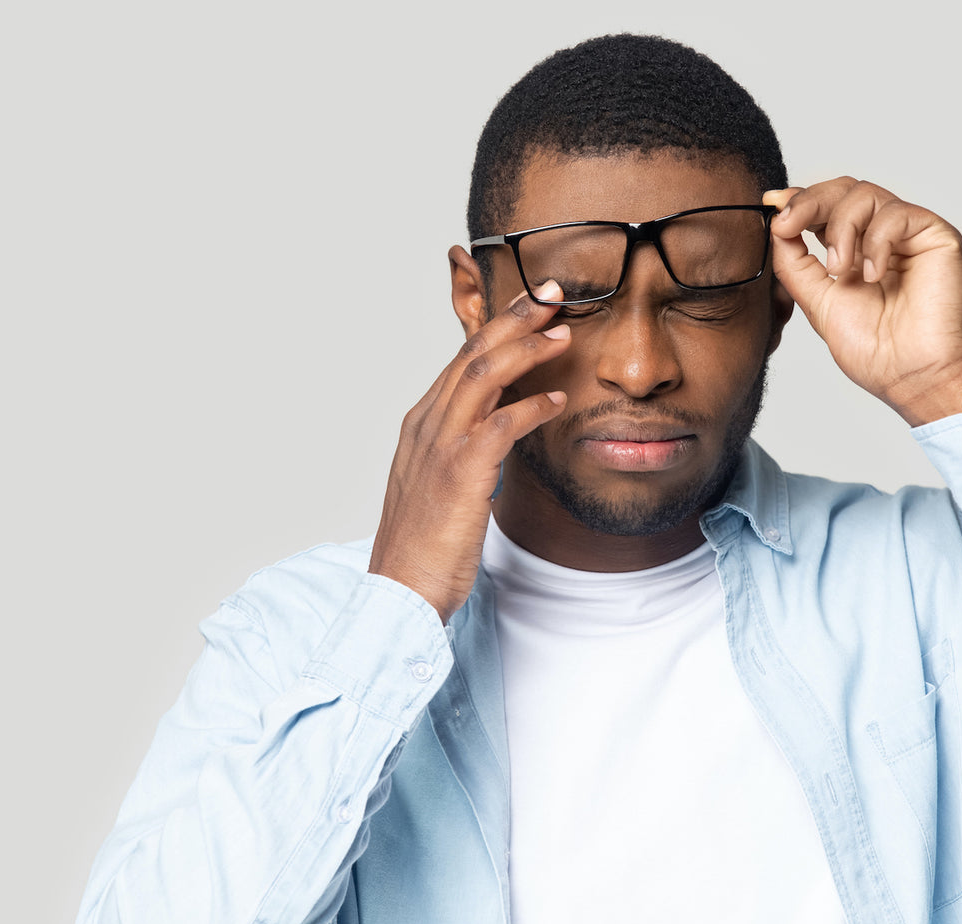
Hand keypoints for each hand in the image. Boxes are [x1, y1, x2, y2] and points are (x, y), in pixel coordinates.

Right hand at [367, 282, 570, 620]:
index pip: (462, 359)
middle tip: (550, 293)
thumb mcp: (444, 485)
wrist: (399, 592)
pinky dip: (530, 408)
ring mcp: (439, 447)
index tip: (531, 306)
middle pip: (472, 353)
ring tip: (562, 332)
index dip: (498, 328)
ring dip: (526, 349)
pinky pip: (499, 425)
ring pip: (483, 376)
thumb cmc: (425, 546)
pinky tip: (558, 402)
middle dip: (513, 318)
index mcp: (421, 424)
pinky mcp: (459, 473)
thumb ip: (466, 450)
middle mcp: (426, 425)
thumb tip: (499, 430)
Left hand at [765, 178, 961, 425]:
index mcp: (854, 251)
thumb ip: (795, 265)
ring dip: (841, 228)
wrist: (911, 376)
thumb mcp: (818, 302)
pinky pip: (897, 214)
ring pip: (866, 194)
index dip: (799, 200)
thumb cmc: (874, 351)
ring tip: (840, 270)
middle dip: (810, 202)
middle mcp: (882, 237)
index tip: (772, 203)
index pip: (826, 208)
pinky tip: (873, 275)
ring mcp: (909, 235)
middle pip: (844, 190)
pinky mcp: (936, 236)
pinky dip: (876, 242)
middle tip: (788, 223)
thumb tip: (775, 227)